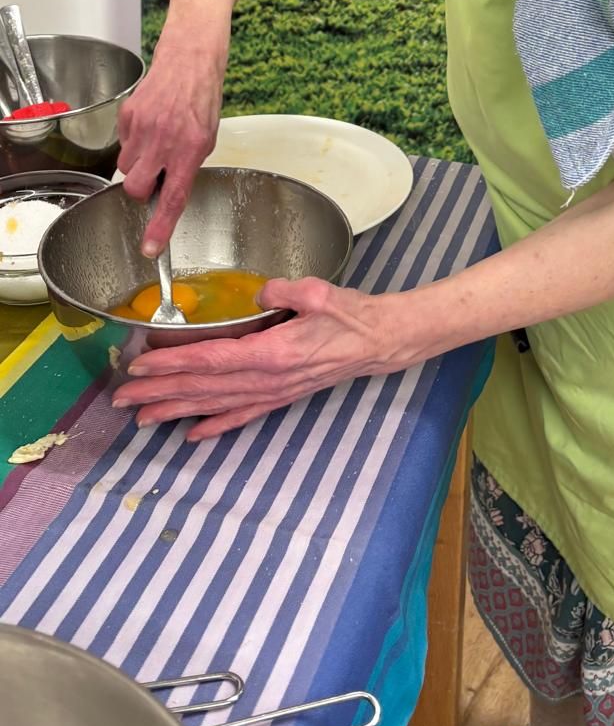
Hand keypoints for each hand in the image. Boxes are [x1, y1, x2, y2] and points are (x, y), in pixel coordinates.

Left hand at [112, 278, 411, 439]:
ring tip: (142, 419)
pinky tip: (192, 435)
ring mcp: (274, 393)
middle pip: (204, 388)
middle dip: (160, 393)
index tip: (140, 366)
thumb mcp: (318, 292)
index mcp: (273, 353)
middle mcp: (268, 379)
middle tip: (123, 398)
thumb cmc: (350, 314)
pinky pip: (242, 416)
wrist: (379, 341)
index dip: (172, 364)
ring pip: (215, 406)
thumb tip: (258, 293)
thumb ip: (283, 290)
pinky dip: (215, 426)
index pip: (211, 360)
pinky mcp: (282, 397)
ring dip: (177, 411)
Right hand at [117, 33, 225, 255]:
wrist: (189, 61)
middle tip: (154, 176)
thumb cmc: (202, 101)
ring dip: (138, 163)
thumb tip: (166, 191)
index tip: (150, 248)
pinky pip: (122, 143)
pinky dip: (133, 142)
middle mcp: (164, 141)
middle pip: (136, 188)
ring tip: (156, 142)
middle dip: (141, 190)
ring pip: (126, 166)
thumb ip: (185, 167)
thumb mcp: (206, 139)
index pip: (172, 198)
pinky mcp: (128, 115)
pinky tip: (149, 126)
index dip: (160, 227)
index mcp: (189, 150)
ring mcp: (143, 127)